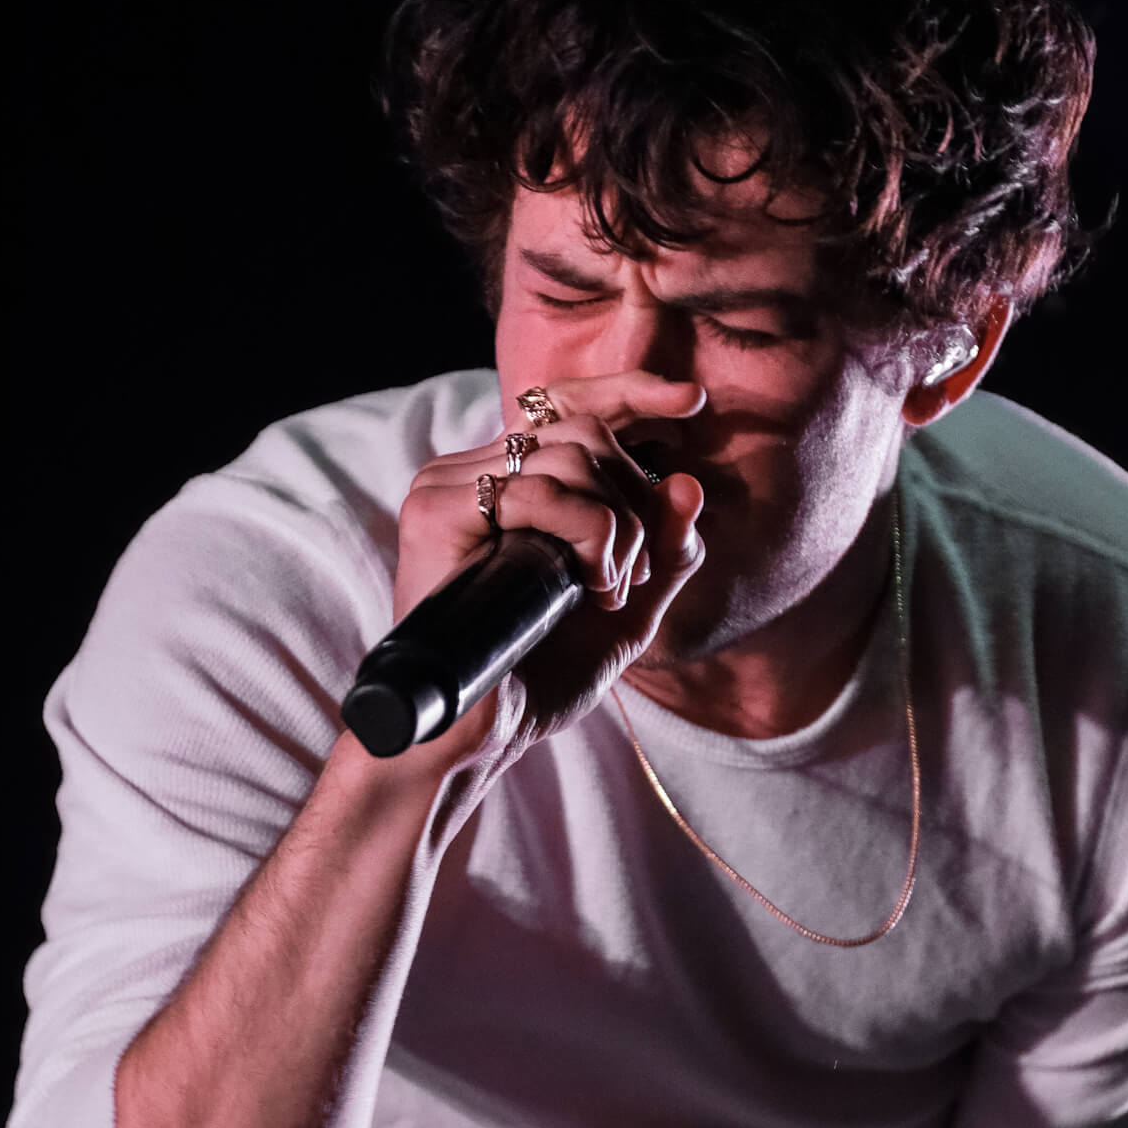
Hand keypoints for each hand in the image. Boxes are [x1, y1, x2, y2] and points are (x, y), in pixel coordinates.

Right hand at [391, 367, 707, 756]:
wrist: (480, 736)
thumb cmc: (542, 677)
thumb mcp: (627, 613)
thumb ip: (665, 553)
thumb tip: (688, 483)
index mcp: (511, 484)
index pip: (566, 402)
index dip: (630, 391)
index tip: (690, 403)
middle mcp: (476, 473)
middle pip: (584, 428)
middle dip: (635, 498)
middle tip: (631, 576)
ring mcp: (450, 486)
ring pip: (569, 454)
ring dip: (616, 528)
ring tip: (607, 592)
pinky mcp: (437, 511)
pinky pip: (538, 489)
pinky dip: (587, 533)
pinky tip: (589, 586)